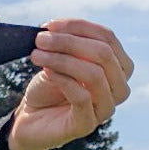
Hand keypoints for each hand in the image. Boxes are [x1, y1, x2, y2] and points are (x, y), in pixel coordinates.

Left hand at [7, 19, 133, 149]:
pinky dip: (62, 79)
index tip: (49, 25)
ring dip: (62, 59)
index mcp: (117, 68)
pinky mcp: (87, 124)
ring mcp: (105, 108)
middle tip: (40, 39)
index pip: (107, 38)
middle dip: (68, 42)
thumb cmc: (47, 88)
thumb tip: (57, 29)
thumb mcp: (58, 61)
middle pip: (103, 54)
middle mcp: (118, 88)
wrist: (30, 119)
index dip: (79, 26)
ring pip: (94, 74)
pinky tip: (45, 72)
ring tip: (36, 54)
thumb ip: (67, 46)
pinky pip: (82, 97)